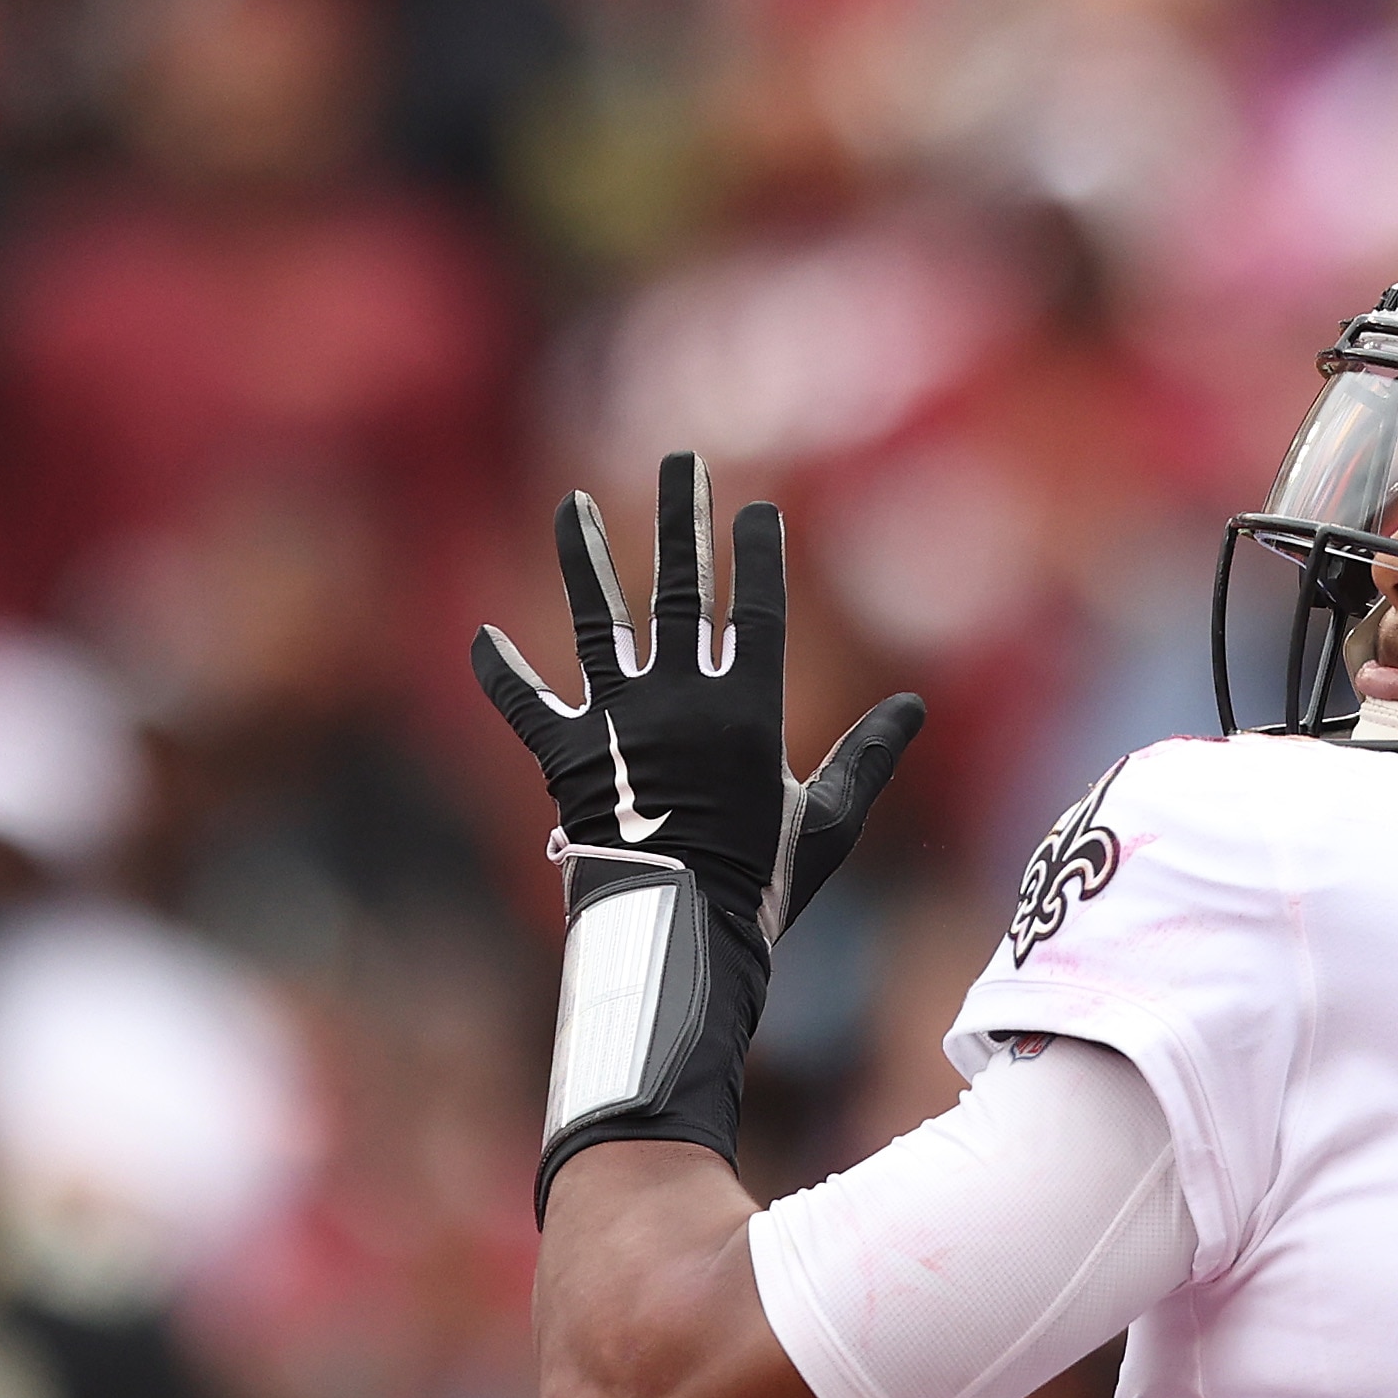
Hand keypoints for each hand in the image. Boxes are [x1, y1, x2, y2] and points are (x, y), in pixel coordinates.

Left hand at [472, 452, 923, 940]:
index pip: (759, 609)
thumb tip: (914, 707)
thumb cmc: (764, 883)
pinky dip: (503, 674)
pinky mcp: (568, 755)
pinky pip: (527, 704)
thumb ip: (868, 757)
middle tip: (681, 465)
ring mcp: (619, 722)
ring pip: (597, 621)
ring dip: (582, 559)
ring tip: (570, 508)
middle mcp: (681, 700)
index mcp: (750, 711)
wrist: (680, 933)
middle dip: (683, 520)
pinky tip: (483, 639)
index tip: (756, 508)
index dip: (759, 553)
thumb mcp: (830, 821)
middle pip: (682, 589)